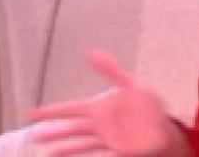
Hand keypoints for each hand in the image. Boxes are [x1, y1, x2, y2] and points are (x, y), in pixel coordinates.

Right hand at [30, 50, 188, 156]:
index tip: (34, 113)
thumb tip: (91, 52)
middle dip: (53, 131)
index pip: (72, 108)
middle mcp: (99, 123)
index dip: (53, 111)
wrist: (165, 130)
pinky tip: (65, 156)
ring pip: (79, 141)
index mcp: (101, 107)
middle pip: (71, 127)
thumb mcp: (131, 85)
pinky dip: (78, 154)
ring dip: (63, 146)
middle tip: (33, 135)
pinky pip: (93, 151)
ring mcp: (105, 137)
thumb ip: (111, 70)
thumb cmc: (150, 107)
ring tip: (46, 152)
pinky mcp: (113, 148)